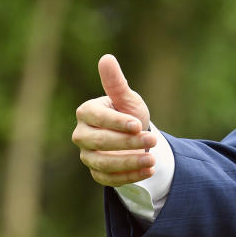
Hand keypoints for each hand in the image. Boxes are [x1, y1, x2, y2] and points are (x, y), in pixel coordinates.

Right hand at [72, 54, 156, 186]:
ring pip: (103, 163)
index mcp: (86, 112)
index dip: (117, 122)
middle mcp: (82, 135)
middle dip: (127, 142)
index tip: (138, 125)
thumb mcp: (127, 97)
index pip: (97, 118)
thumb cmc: (128, 111)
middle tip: (153, 140)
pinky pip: (109, 179)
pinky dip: (129, 176)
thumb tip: (106, 57)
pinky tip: (148, 171)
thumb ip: (116, 82)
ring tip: (152, 160)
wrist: (134, 135)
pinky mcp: (97, 173)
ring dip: (129, 162)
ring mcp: (87, 156)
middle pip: (99, 142)